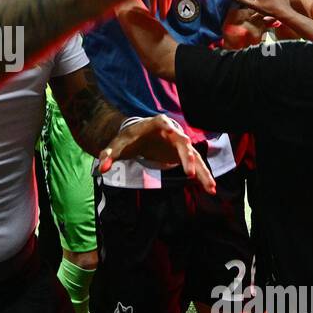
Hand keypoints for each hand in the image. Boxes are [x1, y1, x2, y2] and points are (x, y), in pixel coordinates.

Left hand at [97, 116, 216, 193]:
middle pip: (183, 142)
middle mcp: (173, 131)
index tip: (177, 136)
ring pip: (194, 156)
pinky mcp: (184, 154)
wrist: (138, 137)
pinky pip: (195, 165)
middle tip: (190, 174)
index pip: (165, 124)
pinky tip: (210, 188)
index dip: (172, 130)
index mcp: (157, 124)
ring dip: (202, 171)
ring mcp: (180, 143)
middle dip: (188, 157)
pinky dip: (202, 175)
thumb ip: (108, 155)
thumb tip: (101, 169)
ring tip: (210, 187)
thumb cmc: (128, 139)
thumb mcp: (117, 145)